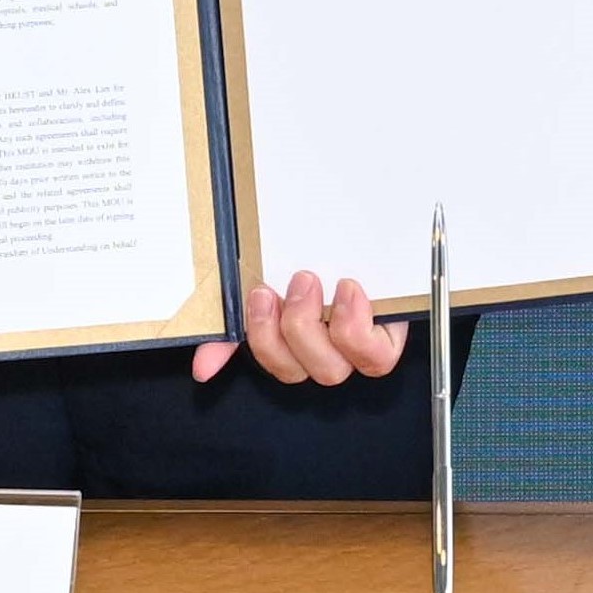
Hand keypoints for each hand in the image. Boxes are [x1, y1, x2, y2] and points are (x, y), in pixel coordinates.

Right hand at [198, 269, 421, 388]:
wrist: (379, 220)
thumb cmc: (323, 254)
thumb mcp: (273, 274)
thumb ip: (234, 323)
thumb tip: (203, 368)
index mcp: (297, 339)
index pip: (272, 362)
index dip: (258, 341)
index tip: (254, 297)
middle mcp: (326, 349)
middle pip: (297, 371)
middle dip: (284, 330)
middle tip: (288, 283)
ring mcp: (358, 348)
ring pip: (330, 371)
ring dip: (313, 327)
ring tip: (313, 281)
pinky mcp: (390, 338)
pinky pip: (375, 358)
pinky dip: (355, 328)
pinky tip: (349, 292)